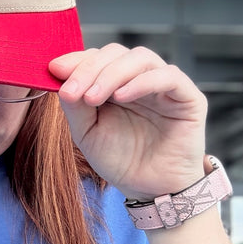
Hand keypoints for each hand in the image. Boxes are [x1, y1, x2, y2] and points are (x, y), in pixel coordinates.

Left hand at [49, 44, 207, 200]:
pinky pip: (168, 77)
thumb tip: (60, 76)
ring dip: (112, 73)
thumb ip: (74, 105)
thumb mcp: (87, 133)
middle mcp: (139, 79)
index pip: (97, 58)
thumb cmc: (120, 161)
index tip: (55, 71)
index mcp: (115, 83)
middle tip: (73, 92)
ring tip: (93, 97)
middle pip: (115, 53)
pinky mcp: (188, 97)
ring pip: (140, 58)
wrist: (149, 190)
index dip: (77, 61)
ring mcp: (165, 85)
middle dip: (90, 69)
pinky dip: (142, 82)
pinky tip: (122, 96)